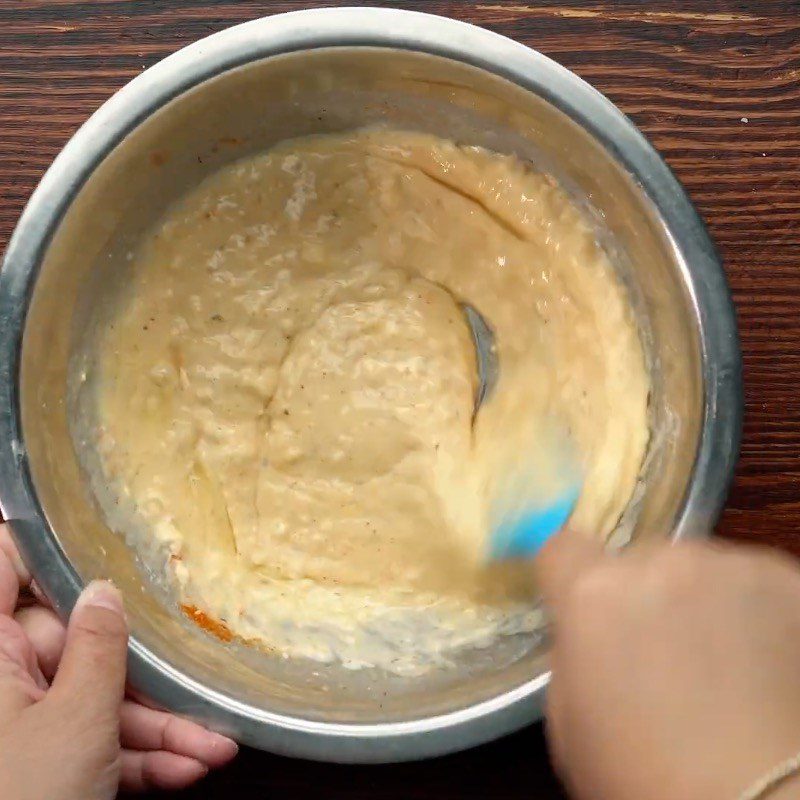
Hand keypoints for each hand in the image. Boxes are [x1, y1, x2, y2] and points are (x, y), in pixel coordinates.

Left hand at [0, 523, 237, 798]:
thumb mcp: (76, 721)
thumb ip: (99, 646)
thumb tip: (104, 590)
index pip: (8, 569)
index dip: (48, 549)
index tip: (103, 537)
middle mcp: (1, 681)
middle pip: (77, 647)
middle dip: (140, 676)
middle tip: (195, 688)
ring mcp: (21, 723)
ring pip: (93, 702)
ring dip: (155, 729)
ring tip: (212, 748)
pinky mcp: (42, 761)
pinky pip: (92, 743)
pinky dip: (137, 759)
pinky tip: (185, 769)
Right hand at [537, 532, 799, 799]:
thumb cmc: (654, 781)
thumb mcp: (571, 726)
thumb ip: (573, 656)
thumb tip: (589, 635)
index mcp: (594, 596)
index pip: (562, 548)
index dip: (568, 577)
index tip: (582, 607)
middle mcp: (661, 562)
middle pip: (637, 560)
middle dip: (642, 597)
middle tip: (662, 655)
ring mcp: (730, 566)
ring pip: (697, 568)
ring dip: (698, 600)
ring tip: (722, 665)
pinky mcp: (787, 578)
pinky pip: (751, 582)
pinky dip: (751, 611)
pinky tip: (762, 664)